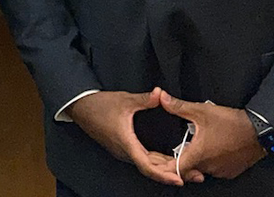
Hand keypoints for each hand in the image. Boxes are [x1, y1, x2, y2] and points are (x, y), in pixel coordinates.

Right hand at [68, 89, 182, 186]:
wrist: (80, 107)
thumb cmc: (99, 105)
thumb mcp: (124, 100)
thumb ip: (145, 99)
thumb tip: (161, 94)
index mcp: (126, 143)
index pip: (147, 166)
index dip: (164, 175)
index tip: (179, 179)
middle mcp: (125, 151)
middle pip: (150, 169)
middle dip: (172, 174)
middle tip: (193, 175)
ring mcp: (122, 151)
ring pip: (147, 165)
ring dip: (165, 169)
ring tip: (184, 170)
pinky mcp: (122, 148)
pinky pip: (142, 160)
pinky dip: (156, 163)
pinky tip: (167, 160)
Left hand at [159, 91, 263, 181]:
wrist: (261, 131)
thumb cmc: (233, 123)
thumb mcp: (202, 111)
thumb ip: (179, 106)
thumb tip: (162, 98)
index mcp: (199, 155)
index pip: (176, 169)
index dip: (166, 165)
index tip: (162, 160)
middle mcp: (210, 167)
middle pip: (189, 169)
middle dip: (184, 159)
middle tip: (185, 146)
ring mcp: (222, 171)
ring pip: (203, 169)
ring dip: (199, 159)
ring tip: (200, 145)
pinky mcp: (232, 172)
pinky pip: (216, 170)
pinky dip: (212, 162)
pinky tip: (214, 150)